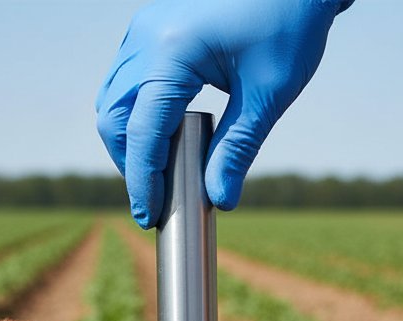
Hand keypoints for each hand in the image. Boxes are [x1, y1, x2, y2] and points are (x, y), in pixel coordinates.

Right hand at [96, 0, 353, 227]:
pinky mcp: (152, 25)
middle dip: (130, 162)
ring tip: (162, 168)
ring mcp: (144, 27)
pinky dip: (138, 112)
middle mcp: (147, 36)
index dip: (142, 182)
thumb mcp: (267, 93)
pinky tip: (167, 132)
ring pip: (114, 97)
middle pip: (113, 117)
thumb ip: (237, 149)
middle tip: (156, 195)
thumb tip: (220, 200)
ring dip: (131, 138)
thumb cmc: (290, 21)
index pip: (142, 133)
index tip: (148, 217)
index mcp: (171, 53)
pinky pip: (128, 78)